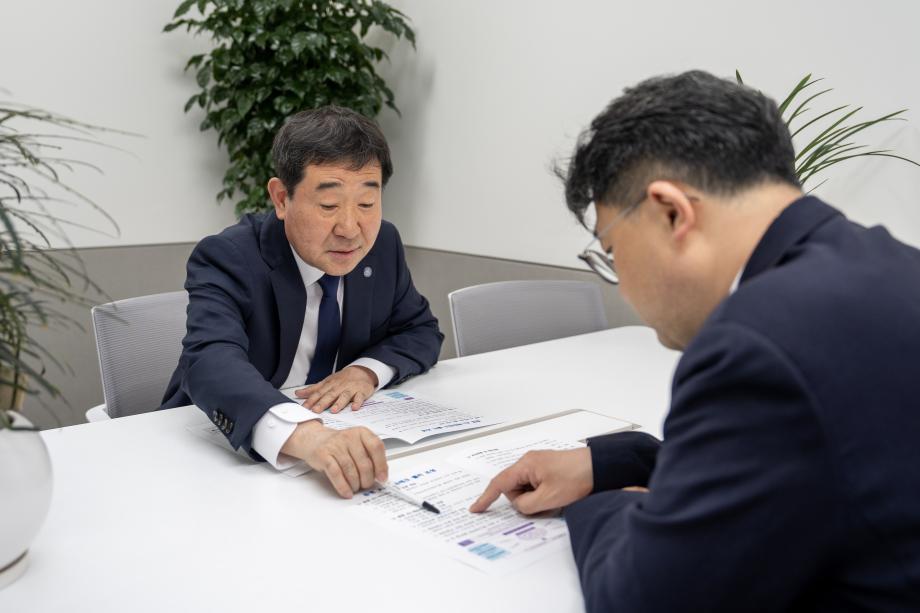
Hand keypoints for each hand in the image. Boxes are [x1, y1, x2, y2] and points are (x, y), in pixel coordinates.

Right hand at [282, 420, 387, 497]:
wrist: (314, 439)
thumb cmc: (340, 444)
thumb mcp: (357, 444)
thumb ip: (370, 455)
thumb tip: (381, 474)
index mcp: (361, 433)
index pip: (376, 447)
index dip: (381, 465)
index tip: (382, 478)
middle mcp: (349, 437)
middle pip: (364, 463)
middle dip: (367, 479)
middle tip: (366, 485)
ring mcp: (335, 445)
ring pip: (350, 470)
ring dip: (355, 484)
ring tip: (356, 488)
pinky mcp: (323, 455)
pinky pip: (336, 473)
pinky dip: (342, 486)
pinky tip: (346, 492)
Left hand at [294, 365, 376, 412]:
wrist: (361, 372)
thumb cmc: (341, 379)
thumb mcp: (326, 382)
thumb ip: (312, 389)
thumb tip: (297, 393)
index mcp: (329, 385)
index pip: (319, 393)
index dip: (311, 400)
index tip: (304, 407)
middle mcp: (339, 387)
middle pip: (330, 395)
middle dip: (322, 403)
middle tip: (315, 411)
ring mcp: (351, 389)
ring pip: (344, 396)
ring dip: (339, 403)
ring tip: (333, 410)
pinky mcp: (361, 392)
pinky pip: (360, 397)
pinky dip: (357, 402)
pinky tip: (354, 408)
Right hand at [469, 448, 593, 514]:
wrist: (600, 467)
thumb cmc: (577, 477)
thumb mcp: (548, 498)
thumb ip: (526, 505)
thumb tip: (518, 505)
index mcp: (525, 465)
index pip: (499, 483)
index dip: (486, 497)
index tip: (476, 509)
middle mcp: (529, 462)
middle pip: (514, 488)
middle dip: (524, 501)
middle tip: (545, 503)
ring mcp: (539, 464)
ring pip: (526, 489)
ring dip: (536, 498)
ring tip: (557, 497)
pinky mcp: (548, 469)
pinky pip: (536, 485)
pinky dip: (542, 494)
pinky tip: (558, 494)